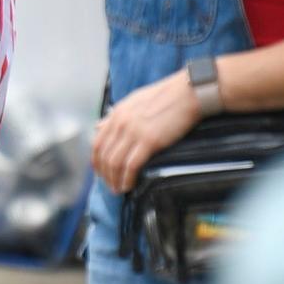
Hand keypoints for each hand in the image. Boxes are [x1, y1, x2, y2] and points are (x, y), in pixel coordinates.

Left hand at [92, 71, 200, 192]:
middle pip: (104, 155)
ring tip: (118, 190)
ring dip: (114, 179)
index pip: (97, 143)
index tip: (101, 173)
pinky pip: (131, 165)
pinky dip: (127, 179)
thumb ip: (114, 116)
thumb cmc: (164, 98)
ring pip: (114, 162)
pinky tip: (129, 186)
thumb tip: (98, 126)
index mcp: (116, 114)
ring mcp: (133, 131)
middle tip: (110, 186)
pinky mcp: (149, 141)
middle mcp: (120, 123)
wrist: (187, 93)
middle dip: (105, 174)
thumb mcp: (132, 102)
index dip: (96, 161)